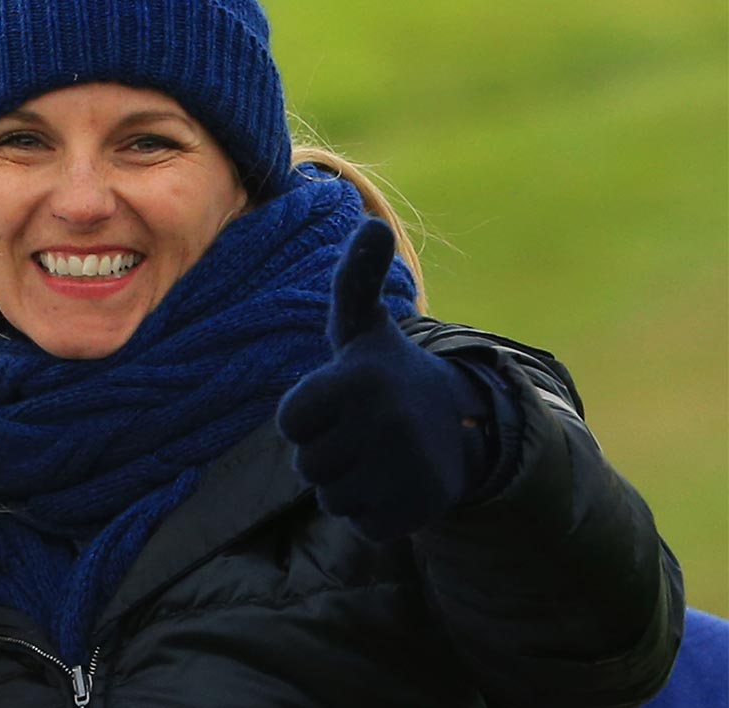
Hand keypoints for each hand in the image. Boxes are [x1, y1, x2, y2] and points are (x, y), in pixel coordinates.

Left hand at [276, 219, 493, 540]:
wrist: (458, 425)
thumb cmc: (384, 373)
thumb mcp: (361, 326)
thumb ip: (351, 280)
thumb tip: (370, 226)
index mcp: (359, 379)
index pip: (289, 422)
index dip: (306, 416)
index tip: (337, 401)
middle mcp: (385, 423)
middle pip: (306, 463)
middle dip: (326, 451)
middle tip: (362, 431)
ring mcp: (405, 468)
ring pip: (331, 496)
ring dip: (347, 482)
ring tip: (378, 455)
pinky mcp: (420, 509)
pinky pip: (360, 523)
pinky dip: (372, 511)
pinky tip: (396, 483)